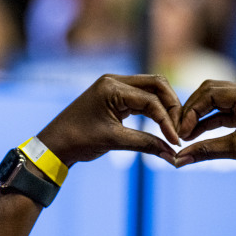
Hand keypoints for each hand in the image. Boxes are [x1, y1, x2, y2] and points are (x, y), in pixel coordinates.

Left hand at [37, 74, 181, 166]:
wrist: (56, 144)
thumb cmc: (79, 140)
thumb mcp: (114, 141)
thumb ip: (145, 144)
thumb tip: (172, 154)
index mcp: (112, 87)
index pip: (150, 99)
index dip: (166, 120)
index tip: (175, 140)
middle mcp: (115, 81)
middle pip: (156, 85)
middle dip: (171, 106)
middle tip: (179, 129)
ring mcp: (115, 87)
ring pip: (151, 91)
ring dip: (164, 108)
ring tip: (173, 129)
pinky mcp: (115, 96)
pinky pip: (141, 99)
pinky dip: (153, 111)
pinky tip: (162, 126)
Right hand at [175, 81, 235, 181]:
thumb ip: (205, 150)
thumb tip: (178, 160)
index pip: (211, 93)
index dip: (192, 111)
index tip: (181, 131)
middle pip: (211, 93)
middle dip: (193, 110)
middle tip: (180, 129)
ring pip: (216, 103)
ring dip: (200, 118)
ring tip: (185, 136)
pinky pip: (224, 114)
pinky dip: (209, 123)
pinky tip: (196, 136)